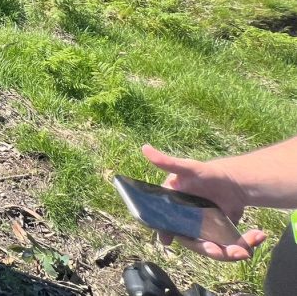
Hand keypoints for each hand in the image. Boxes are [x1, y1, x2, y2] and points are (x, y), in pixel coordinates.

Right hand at [141, 144, 266, 260]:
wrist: (234, 182)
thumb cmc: (206, 173)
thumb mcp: (189, 167)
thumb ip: (168, 162)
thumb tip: (145, 148)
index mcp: (175, 210)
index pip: (165, 225)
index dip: (166, 233)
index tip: (168, 241)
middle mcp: (187, 224)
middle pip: (194, 243)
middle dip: (211, 250)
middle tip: (222, 251)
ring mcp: (204, 232)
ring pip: (214, 250)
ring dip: (231, 252)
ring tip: (246, 248)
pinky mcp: (221, 236)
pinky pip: (229, 248)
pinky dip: (244, 245)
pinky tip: (257, 236)